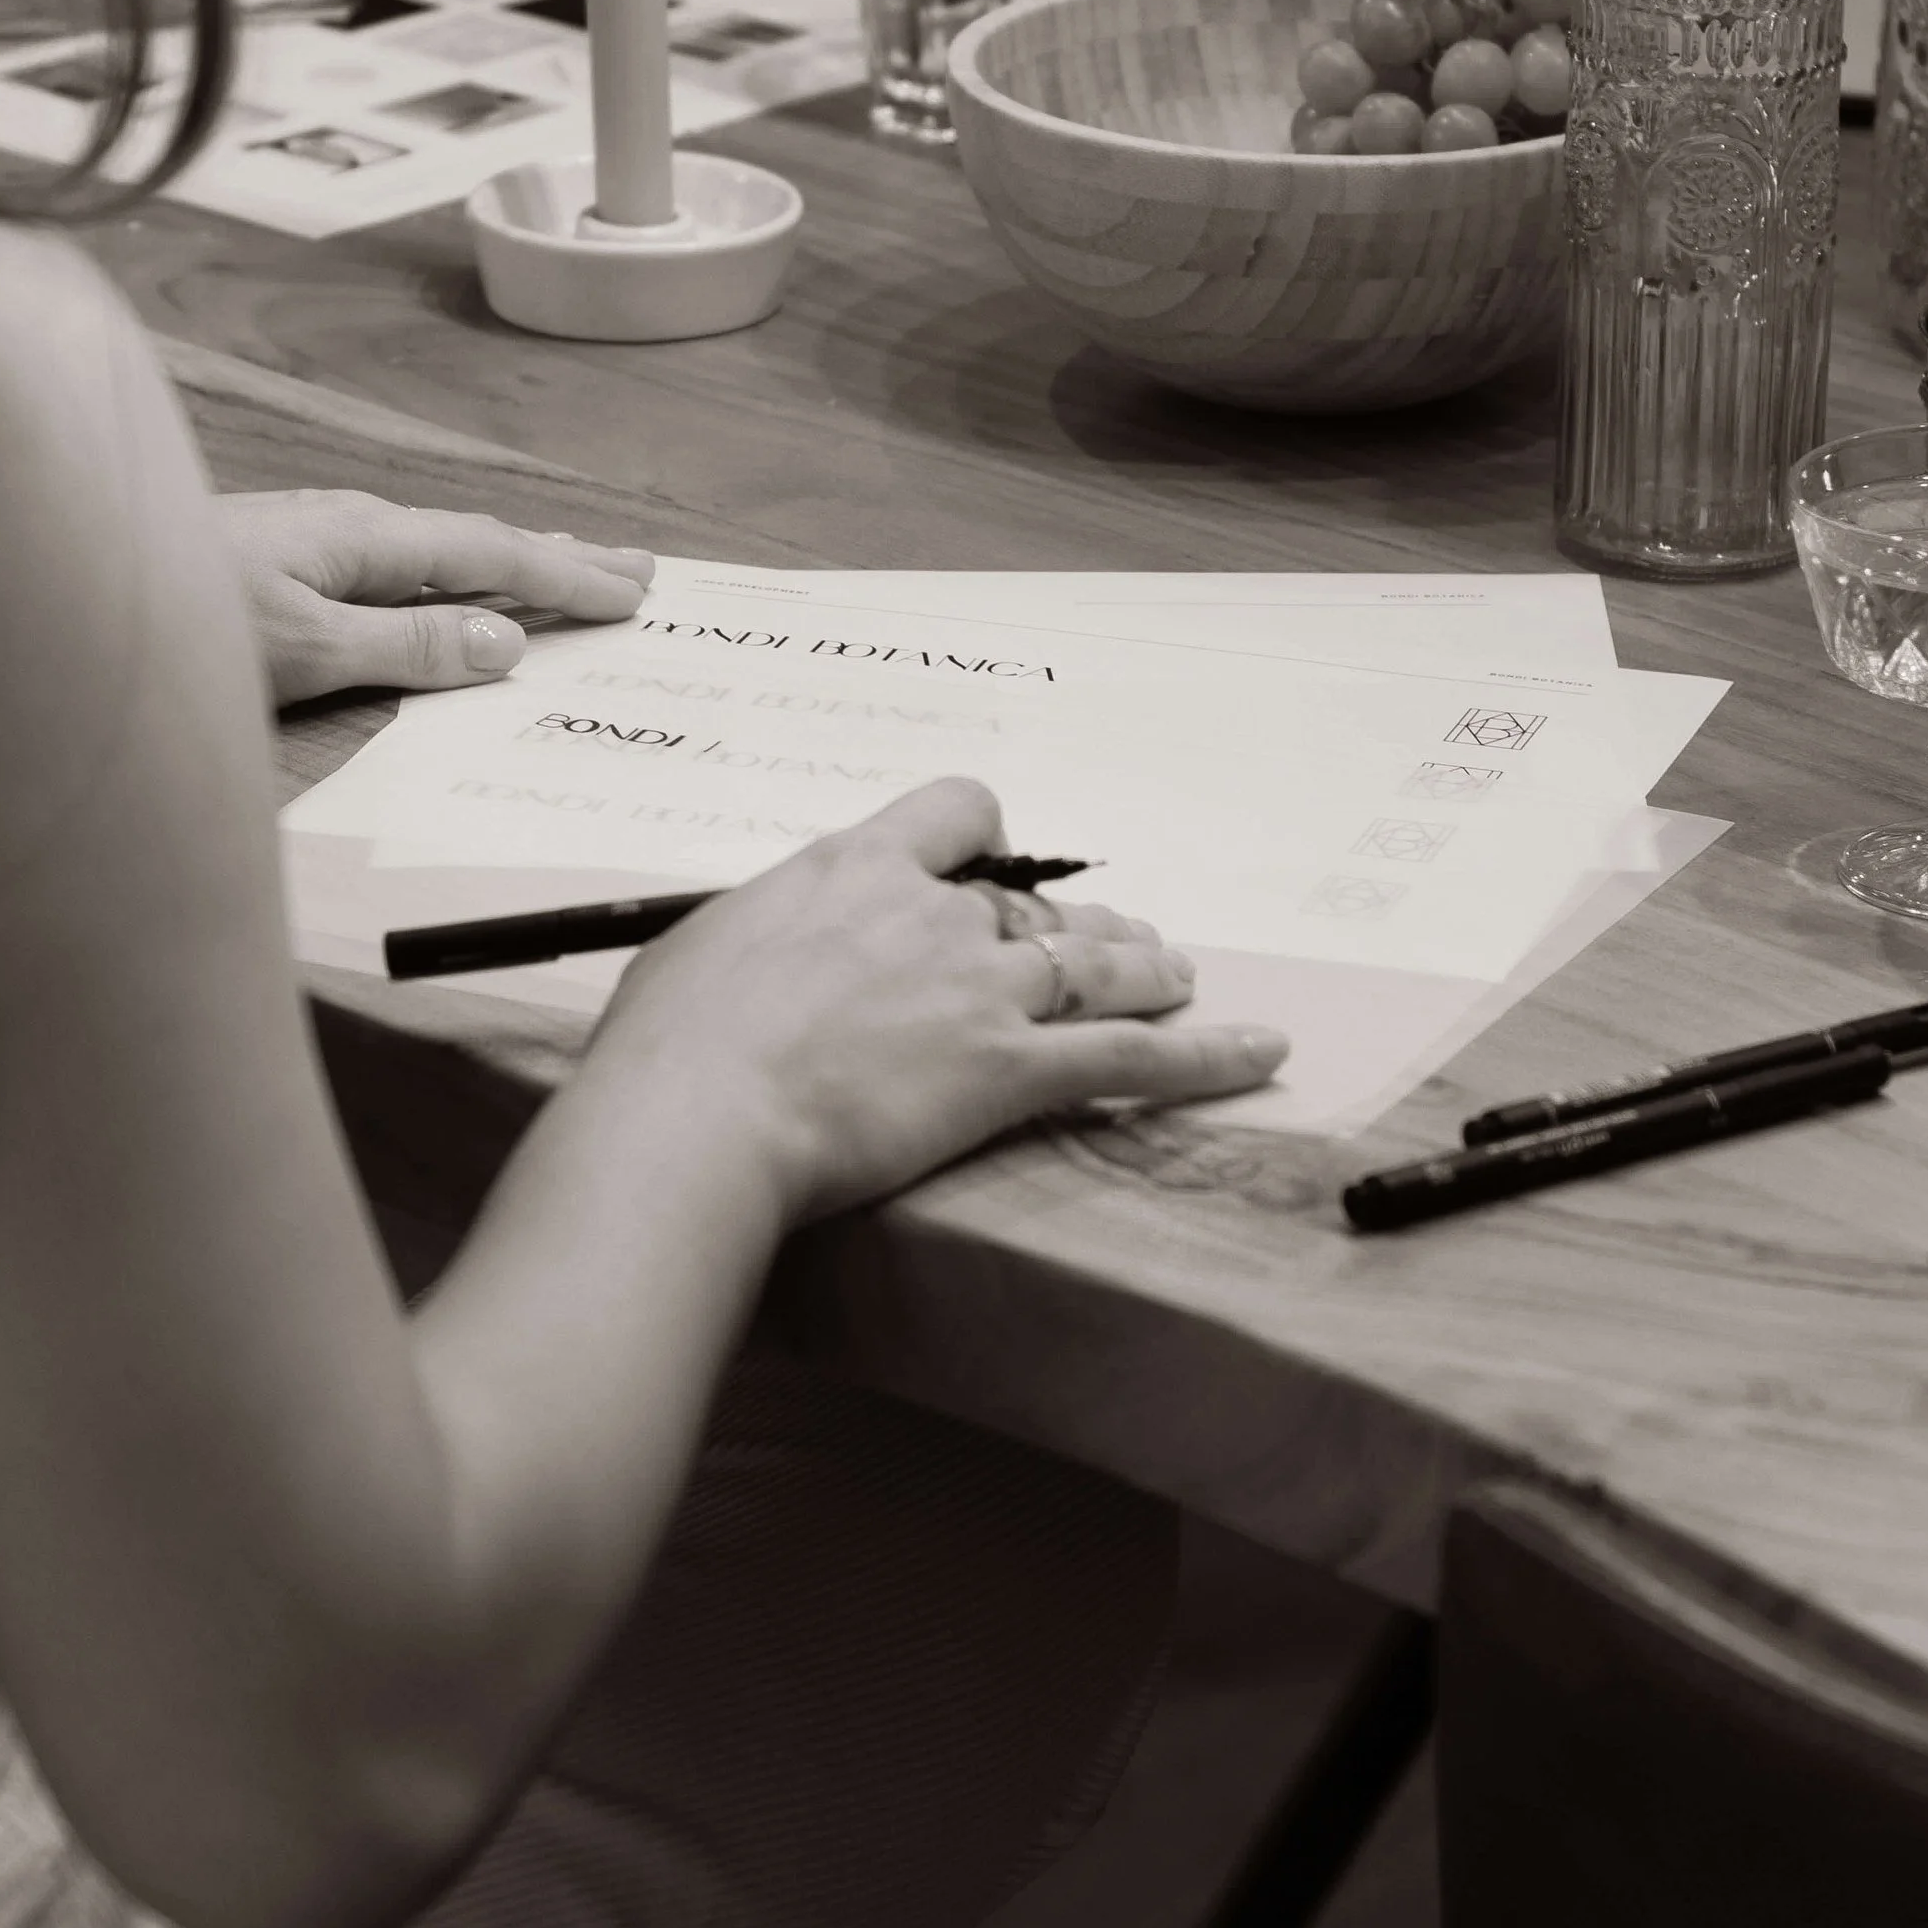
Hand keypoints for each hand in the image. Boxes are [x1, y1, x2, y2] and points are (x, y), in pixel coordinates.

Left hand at [216, 490, 649, 707]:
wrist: (69, 593)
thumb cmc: (178, 624)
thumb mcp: (301, 649)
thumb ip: (404, 646)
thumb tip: (502, 639)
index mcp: (365, 539)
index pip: (492, 555)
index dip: (567, 576)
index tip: (633, 593)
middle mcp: (350, 527)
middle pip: (478, 538)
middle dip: (558, 553)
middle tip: (636, 567)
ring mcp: (317, 539)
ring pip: (442, 547)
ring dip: (512, 559)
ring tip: (568, 565)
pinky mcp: (287, 559)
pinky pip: (404, 561)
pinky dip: (456, 571)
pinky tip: (449, 584)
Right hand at [574, 776, 1288, 1225]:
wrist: (697, 1112)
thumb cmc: (668, 1050)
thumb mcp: (695, 959)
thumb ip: (752, 947)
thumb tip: (744, 969)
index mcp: (850, 870)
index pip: (951, 814)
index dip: (981, 841)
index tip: (986, 869)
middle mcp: (930, 914)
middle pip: (1036, 903)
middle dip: (1076, 927)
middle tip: (1106, 947)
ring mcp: (979, 989)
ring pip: (1095, 966)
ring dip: (1145, 971)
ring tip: (1178, 977)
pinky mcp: (1009, 1068)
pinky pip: (1131, 1058)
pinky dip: (1205, 1056)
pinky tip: (1258, 1054)